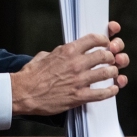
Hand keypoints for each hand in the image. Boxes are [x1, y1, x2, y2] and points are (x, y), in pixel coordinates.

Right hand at [11, 22, 129, 115]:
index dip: (103, 40)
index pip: (93, 39)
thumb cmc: (31, 74)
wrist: (23, 92)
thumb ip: (58, 52)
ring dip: (112, 72)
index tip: (105, 43)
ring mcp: (78, 81)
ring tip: (112, 73)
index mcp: (67, 51)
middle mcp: (75, 64)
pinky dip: (110, 91)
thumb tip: (64, 52)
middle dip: (110, 57)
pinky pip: (101, 94)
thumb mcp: (44, 55)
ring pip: (106, 73)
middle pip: (104, 55)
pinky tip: (113, 89)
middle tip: (110, 59)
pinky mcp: (78, 96)